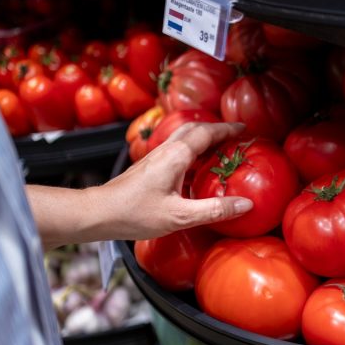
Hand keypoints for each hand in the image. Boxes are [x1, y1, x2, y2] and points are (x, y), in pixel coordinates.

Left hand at [91, 121, 252, 240]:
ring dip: (204, 137)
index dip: (227, 129)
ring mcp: (156, 157)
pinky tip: (196, 167)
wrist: (99, 212)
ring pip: (184, 137)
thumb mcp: (179, 216)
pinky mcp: (149, 166)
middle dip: (217, 129)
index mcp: (176, 155)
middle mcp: (166, 150)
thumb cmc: (134, 213)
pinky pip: (176, 149)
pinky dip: (192, 150)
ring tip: (220, 147)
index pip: (207, 133)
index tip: (244, 128)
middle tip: (235, 135)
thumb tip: (245, 204)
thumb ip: (214, 210)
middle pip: (195, 128)